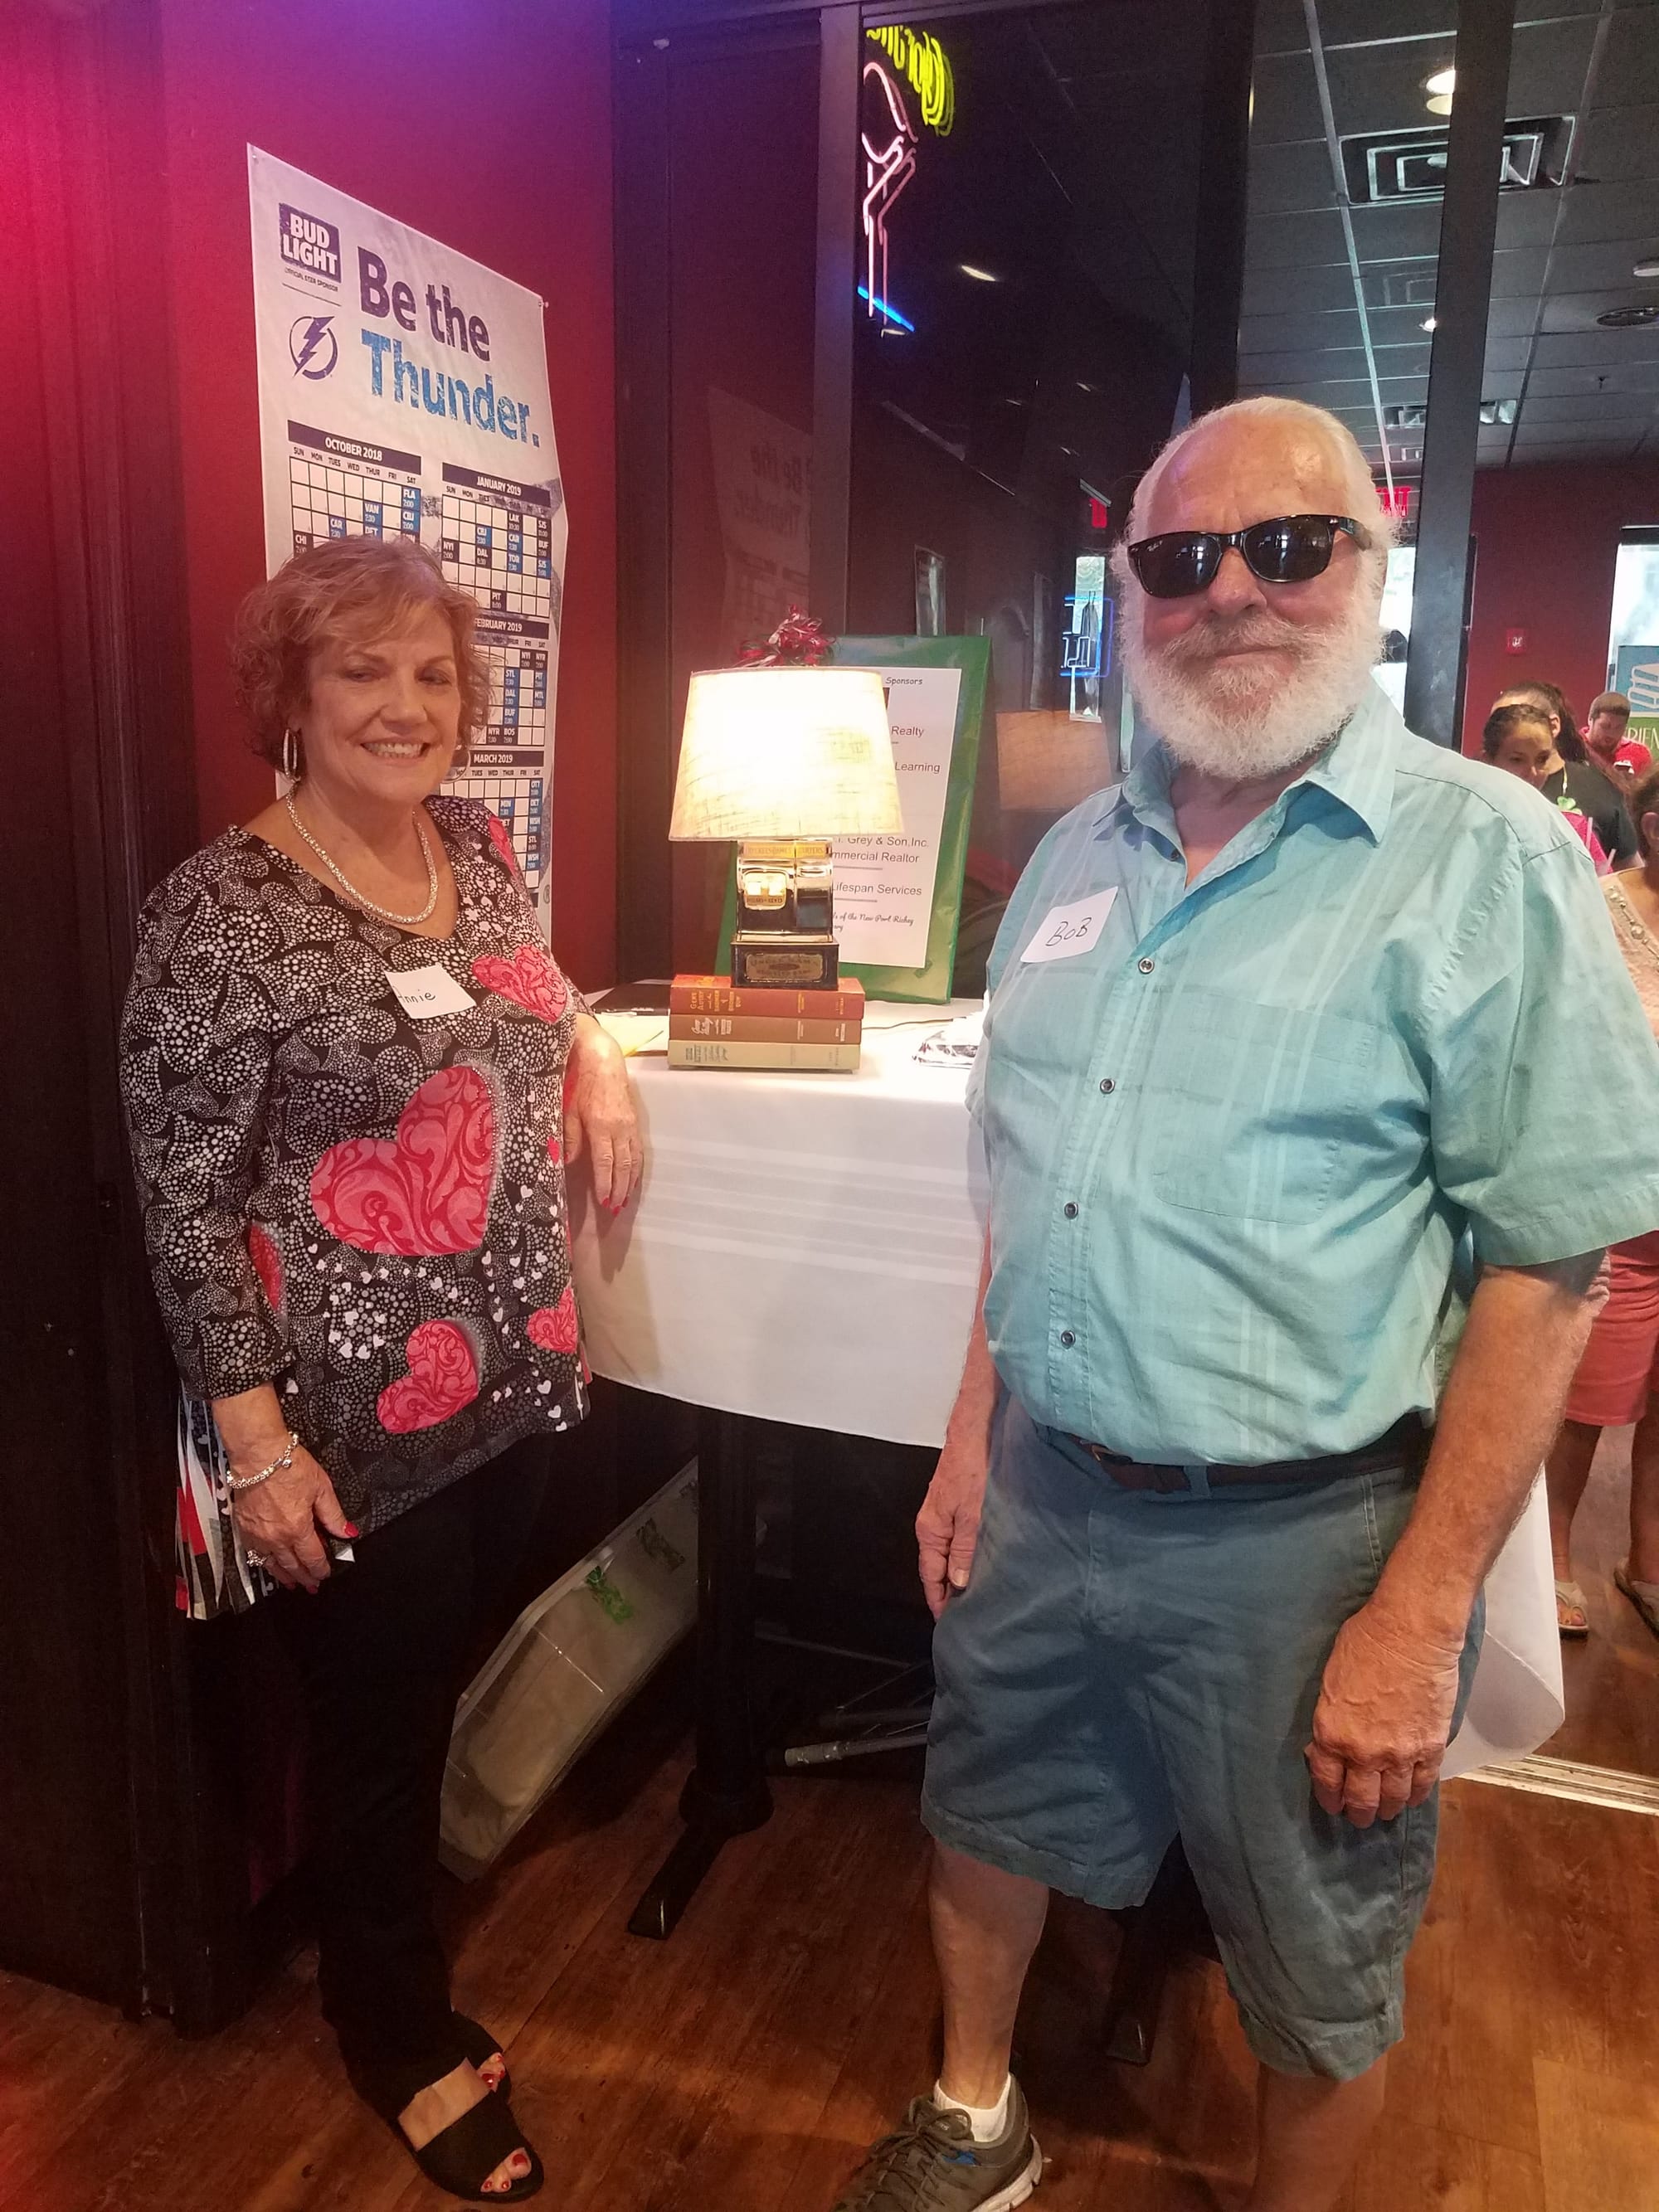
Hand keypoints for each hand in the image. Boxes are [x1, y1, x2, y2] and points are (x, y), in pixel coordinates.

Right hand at [232, 1443, 354, 1593]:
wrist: (257, 1455)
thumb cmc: (289, 1466)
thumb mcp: (321, 1488)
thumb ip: (333, 1515)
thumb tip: (347, 1532)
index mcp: (297, 1529)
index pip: (312, 1558)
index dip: (321, 1569)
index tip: (325, 1573)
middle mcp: (276, 1537)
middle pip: (292, 1566)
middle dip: (304, 1577)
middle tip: (311, 1585)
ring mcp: (257, 1534)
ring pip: (272, 1564)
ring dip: (283, 1576)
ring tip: (291, 1583)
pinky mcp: (243, 1527)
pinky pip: (254, 1553)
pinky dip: (264, 1563)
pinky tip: (269, 1564)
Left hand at [563, 1019, 642, 1211]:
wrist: (602, 1057)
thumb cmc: (580, 1081)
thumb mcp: (568, 1108)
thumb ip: (569, 1135)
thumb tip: (567, 1161)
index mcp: (602, 1126)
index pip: (605, 1162)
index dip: (605, 1184)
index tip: (604, 1201)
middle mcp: (620, 1128)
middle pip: (623, 1165)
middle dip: (620, 1189)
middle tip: (616, 1208)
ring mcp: (631, 1124)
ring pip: (634, 1159)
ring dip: (631, 1181)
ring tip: (626, 1199)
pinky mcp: (635, 1120)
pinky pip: (639, 1149)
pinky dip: (637, 1166)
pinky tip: (634, 1176)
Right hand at [916, 1429, 989, 1620]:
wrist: (974, 1436)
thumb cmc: (971, 1470)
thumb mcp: (972, 1515)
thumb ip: (965, 1550)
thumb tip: (958, 1582)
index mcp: (930, 1531)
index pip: (930, 1576)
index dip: (938, 1600)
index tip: (947, 1622)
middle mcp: (932, 1526)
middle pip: (936, 1568)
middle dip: (947, 1592)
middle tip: (964, 1616)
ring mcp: (942, 1516)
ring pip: (946, 1555)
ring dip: (956, 1575)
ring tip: (972, 1596)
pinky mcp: (953, 1508)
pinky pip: (954, 1541)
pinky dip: (962, 1557)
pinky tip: (976, 1564)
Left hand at [1306, 1601, 1464, 1826]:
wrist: (1411, 1634)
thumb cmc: (1364, 1644)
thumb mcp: (1329, 1682)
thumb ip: (1330, 1719)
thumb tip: (1327, 1743)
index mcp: (1333, 1734)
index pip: (1328, 1781)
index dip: (1330, 1798)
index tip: (1333, 1804)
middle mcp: (1365, 1753)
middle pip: (1362, 1798)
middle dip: (1358, 1812)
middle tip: (1358, 1817)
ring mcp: (1401, 1754)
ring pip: (1393, 1798)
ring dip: (1387, 1808)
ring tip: (1384, 1812)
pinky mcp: (1432, 1747)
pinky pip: (1424, 1784)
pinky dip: (1417, 1795)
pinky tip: (1411, 1798)